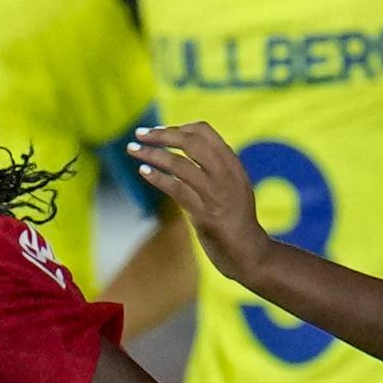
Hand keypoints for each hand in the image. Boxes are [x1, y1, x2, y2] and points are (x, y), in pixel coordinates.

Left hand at [127, 123, 271, 285]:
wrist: (249, 254)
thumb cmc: (236, 221)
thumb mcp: (233, 187)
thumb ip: (215, 169)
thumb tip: (183, 155)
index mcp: (233, 165)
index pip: (205, 131)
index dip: (178, 128)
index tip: (159, 132)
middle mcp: (226, 175)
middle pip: (190, 142)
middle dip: (161, 135)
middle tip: (140, 134)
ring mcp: (216, 194)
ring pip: (179, 164)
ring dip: (151, 154)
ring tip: (132, 149)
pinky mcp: (205, 215)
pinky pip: (176, 189)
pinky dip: (157, 178)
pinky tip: (143, 172)